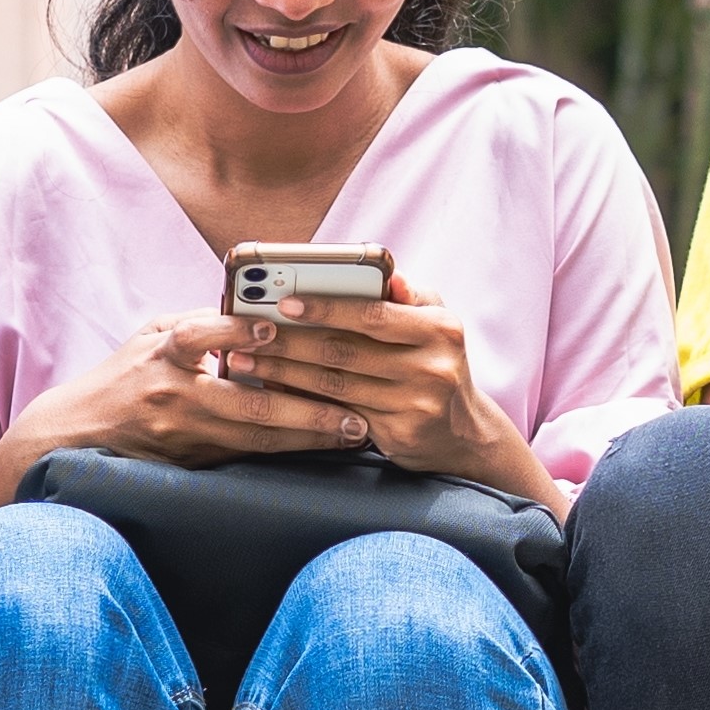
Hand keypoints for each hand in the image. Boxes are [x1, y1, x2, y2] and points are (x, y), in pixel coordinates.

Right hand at [8, 313, 368, 472]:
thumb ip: (202, 324)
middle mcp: (172, 396)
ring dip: (307, 437)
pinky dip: (285, 450)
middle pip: (245, 404)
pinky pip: (245, 457)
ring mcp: (181, 435)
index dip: (234, 331)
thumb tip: (259, 308)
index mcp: (161, 354)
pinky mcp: (188, 463)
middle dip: (306, 409)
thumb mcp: (152, 335)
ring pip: (253, 439)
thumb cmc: (125, 375)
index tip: (272, 328)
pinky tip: (319, 447)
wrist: (78, 433)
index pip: (198, 337)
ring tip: (352, 432)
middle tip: (353, 411)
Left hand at [219, 274, 554, 501]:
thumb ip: (408, 296)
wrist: (465, 435)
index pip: (372, 314)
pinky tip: (271, 387)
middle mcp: (432, 367)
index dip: (325, 308)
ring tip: (245, 358)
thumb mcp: (436, 323)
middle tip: (246, 331)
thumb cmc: (437, 363)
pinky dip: (300, 398)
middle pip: (345, 351)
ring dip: (283, 370)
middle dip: (289, 340)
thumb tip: (388, 274)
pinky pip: (337, 412)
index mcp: (440, 328)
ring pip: (334, 384)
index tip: (283, 302)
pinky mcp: (399, 434)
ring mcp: (417, 404)